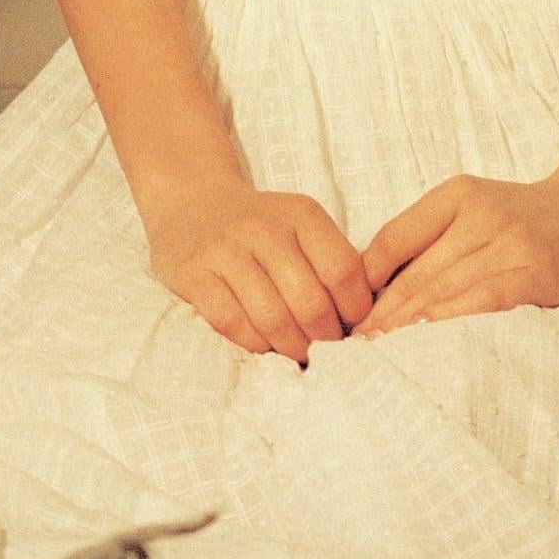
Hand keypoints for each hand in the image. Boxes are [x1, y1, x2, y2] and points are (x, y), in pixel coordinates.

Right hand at [143, 178, 374, 364]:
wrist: (194, 204)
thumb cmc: (261, 226)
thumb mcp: (301, 225)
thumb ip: (330, 261)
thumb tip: (365, 316)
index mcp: (301, 213)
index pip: (343, 269)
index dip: (355, 308)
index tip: (354, 326)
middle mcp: (265, 228)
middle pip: (310, 301)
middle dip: (324, 337)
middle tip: (326, 350)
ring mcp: (226, 250)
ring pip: (272, 317)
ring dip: (291, 347)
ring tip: (299, 354)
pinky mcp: (194, 273)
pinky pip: (231, 323)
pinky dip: (254, 344)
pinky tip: (264, 346)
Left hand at [350, 173, 558, 337]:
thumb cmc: (517, 219)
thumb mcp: (469, 209)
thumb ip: (426, 239)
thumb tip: (370, 289)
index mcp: (456, 195)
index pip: (394, 237)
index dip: (366, 281)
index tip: (347, 316)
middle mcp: (481, 214)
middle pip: (418, 272)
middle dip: (382, 316)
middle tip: (353, 350)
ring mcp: (512, 242)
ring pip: (447, 289)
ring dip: (410, 327)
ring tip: (381, 356)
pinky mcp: (538, 272)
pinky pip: (488, 300)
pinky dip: (455, 321)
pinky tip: (432, 341)